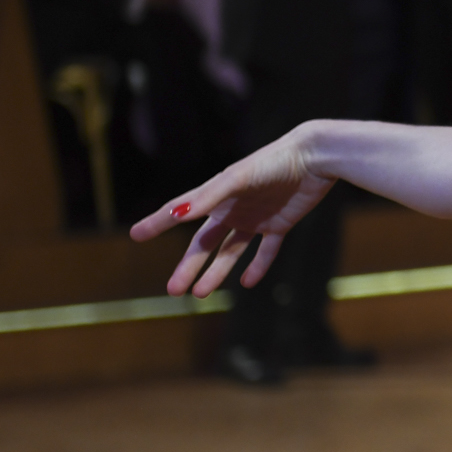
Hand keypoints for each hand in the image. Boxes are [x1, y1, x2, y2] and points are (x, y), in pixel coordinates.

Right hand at [134, 130, 337, 296]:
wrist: (315, 157)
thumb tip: (177, 214)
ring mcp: (255, 218)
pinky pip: (266, 251)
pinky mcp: (280, 224)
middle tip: (174, 290)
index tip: (135, 235)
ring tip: (200, 294)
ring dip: (216, 272)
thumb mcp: (238, 178)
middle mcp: (232, 208)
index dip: (158, 222)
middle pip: (205, 243)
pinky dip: (258, 266)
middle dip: (189, 266)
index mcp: (217, 195)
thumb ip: (209, 196)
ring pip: (230, 251)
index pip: (181, 210)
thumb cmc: (273, 161)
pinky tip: (247, 282)